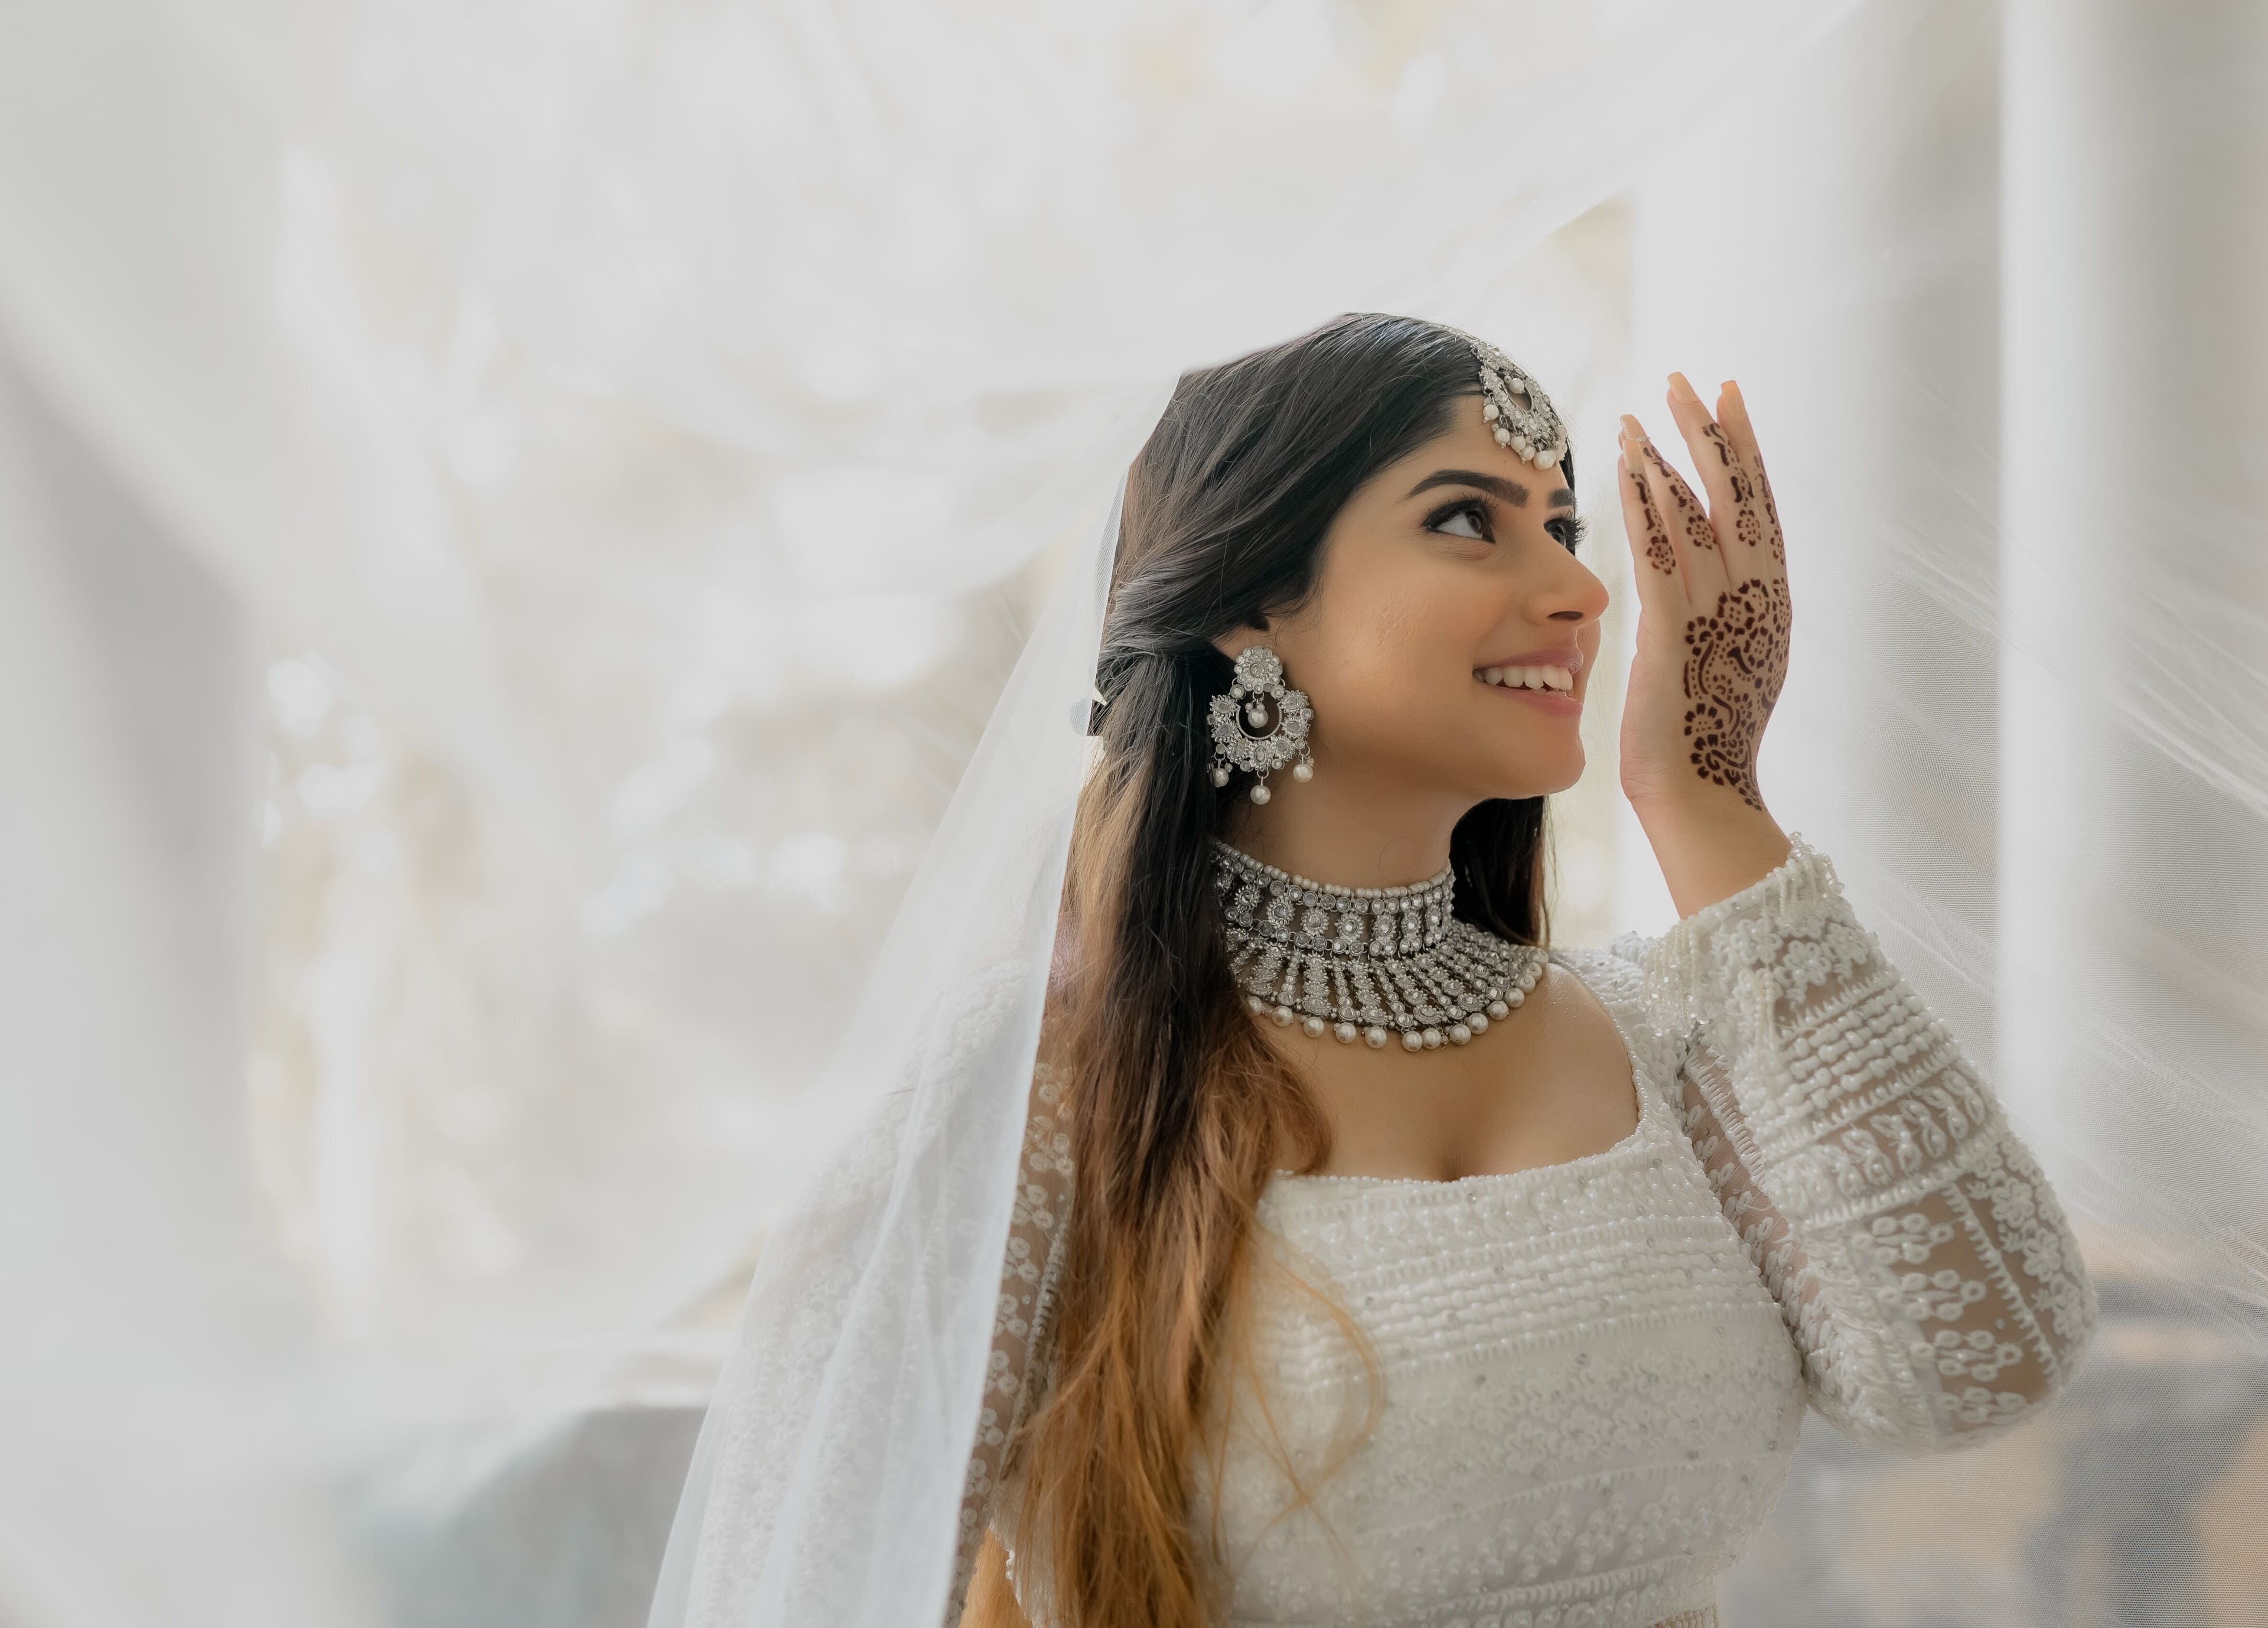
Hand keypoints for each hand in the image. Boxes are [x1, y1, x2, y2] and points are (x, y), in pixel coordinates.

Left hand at [1614, 374, 1790, 818]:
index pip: (1760, 512)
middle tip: (1690, 380)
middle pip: (1738, 497)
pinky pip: (1660, 553)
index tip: (1730, 402)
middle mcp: (1755, 600)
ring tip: (1646, 409)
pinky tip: (1628, 466)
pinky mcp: (1675, 633)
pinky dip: (1646, 504)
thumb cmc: (1702, 744)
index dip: (1744, 454)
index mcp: (1772, 606)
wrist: (1698, 796)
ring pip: (1696, 516)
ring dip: (1668, 457)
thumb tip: (1697, 591)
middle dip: (1713, 434)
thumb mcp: (1723, 667)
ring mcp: (1720, 614)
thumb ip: (1717, 621)